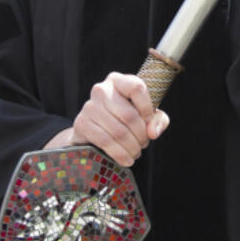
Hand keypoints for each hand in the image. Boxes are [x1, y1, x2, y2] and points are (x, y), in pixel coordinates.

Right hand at [45, 71, 168, 166]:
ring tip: (136, 152)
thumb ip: (158, 120)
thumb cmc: (126, 118)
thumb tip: (153, 132)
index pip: (137, 88)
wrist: (94, 130)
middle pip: (129, 115)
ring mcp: (90, 106)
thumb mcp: (147, 115)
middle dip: (141, 135)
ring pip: (118, 131)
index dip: (147, 108)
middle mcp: (102, 89)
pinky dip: (120, 154)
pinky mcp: (82, 123)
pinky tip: (127, 159)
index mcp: (119, 81)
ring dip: (132, 147)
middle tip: (144, 144)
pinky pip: (105, 141)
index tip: (149, 122)